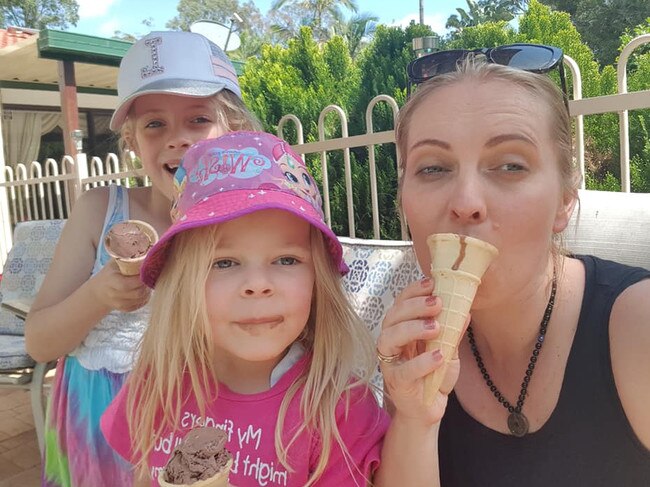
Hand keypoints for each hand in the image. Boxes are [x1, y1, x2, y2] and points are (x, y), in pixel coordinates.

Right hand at [89, 259, 150, 312]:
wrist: (100, 290)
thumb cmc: (112, 271)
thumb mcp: (116, 261)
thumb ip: (128, 254)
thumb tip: (148, 242)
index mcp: (110, 281)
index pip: (126, 284)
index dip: (139, 279)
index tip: (147, 271)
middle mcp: (113, 294)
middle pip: (136, 293)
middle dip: (146, 285)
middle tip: (150, 276)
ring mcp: (119, 304)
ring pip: (140, 300)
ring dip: (147, 291)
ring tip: (147, 282)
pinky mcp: (125, 309)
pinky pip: (140, 305)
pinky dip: (145, 298)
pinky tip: (144, 290)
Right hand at [377, 277, 465, 424]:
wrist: (428, 409)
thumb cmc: (434, 376)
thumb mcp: (448, 350)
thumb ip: (452, 332)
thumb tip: (466, 310)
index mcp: (401, 329)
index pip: (401, 303)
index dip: (414, 291)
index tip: (433, 283)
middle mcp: (391, 342)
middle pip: (392, 316)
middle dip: (414, 306)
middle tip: (437, 303)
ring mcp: (390, 362)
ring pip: (389, 338)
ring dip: (412, 328)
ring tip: (435, 327)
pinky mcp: (396, 383)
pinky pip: (404, 370)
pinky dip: (421, 362)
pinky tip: (438, 356)